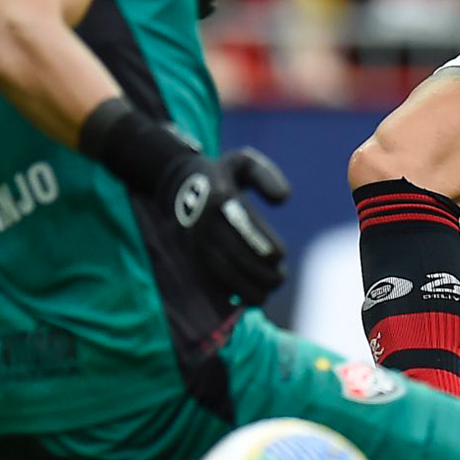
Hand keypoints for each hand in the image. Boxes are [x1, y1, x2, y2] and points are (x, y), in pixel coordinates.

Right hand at [163, 147, 291, 304]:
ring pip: (225, 275)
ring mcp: (195, 243)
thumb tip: (283, 199)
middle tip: (281, 278)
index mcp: (221, 198)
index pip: (247, 230)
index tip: (280, 255)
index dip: (266, 247)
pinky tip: (251, 296)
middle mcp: (205, 223)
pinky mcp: (191, 257)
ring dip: (250, 288)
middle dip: (263, 274)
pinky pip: (212, 282)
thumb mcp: (243, 162)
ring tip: (269, 290)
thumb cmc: (221, 175)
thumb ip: (266, 177)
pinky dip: (232, 293)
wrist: (176, 186)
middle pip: (238, 257)